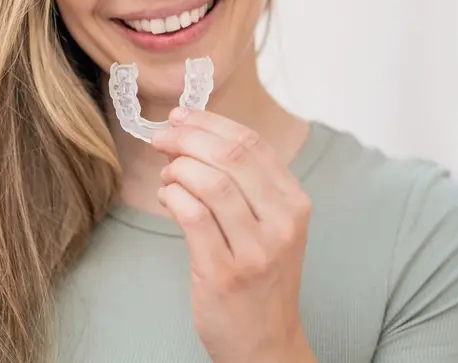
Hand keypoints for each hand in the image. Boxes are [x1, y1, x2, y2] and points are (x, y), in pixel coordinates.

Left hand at [151, 108, 315, 362]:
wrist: (265, 344)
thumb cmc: (260, 278)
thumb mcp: (271, 226)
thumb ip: (246, 184)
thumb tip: (198, 134)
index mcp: (295, 203)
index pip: (252, 144)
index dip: (211, 123)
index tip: (182, 116)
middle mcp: (281, 223)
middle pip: (231, 157)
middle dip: (188, 138)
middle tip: (163, 139)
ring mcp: (255, 250)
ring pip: (210, 182)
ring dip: (178, 169)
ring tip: (167, 176)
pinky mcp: (224, 273)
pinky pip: (192, 216)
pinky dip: (173, 196)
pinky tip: (168, 197)